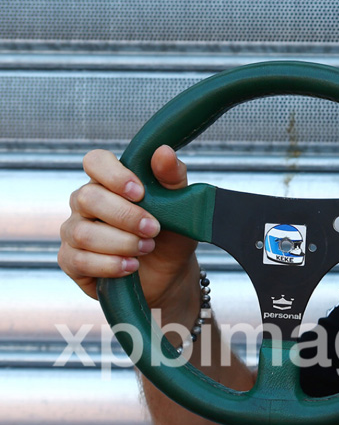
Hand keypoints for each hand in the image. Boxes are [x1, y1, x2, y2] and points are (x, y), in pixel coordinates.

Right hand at [58, 146, 198, 306]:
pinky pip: (80, 260)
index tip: (140, 193)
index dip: (114, 175)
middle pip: (87, 198)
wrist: (170, 273)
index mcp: (109, 182)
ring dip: (121, 242)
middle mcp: (85, 203)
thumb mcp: (181, 206)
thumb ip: (172, 177)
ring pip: (83, 233)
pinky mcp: (71, 261)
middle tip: (154, 229)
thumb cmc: (171, 234)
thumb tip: (164, 151)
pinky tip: (131, 266)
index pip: (95, 161)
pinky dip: (110, 264)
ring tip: (147, 248)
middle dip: (125, 216)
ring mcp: (74, 232)